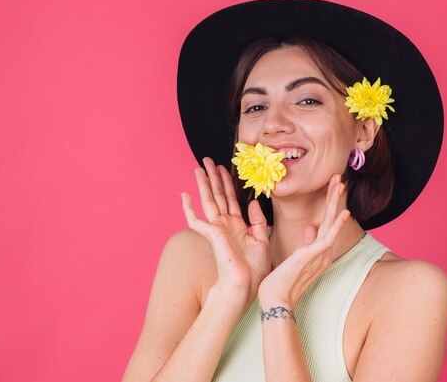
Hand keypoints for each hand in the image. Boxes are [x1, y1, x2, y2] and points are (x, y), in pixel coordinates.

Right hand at [181, 157, 271, 301]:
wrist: (246, 286)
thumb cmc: (255, 270)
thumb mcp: (262, 241)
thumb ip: (257, 220)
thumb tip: (253, 202)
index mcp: (237, 226)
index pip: (231, 199)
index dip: (227, 183)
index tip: (224, 168)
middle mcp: (225, 225)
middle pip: (218, 195)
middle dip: (213, 177)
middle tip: (208, 160)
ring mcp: (216, 229)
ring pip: (208, 200)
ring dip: (203, 183)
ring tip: (199, 167)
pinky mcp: (211, 235)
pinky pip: (195, 219)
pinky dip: (188, 207)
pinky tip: (184, 194)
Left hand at [257, 174, 349, 308]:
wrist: (276, 299)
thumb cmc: (282, 280)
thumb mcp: (295, 256)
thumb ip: (306, 241)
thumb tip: (311, 226)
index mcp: (319, 251)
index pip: (327, 222)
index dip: (331, 203)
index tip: (333, 187)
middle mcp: (323, 252)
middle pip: (332, 218)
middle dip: (335, 197)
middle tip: (339, 177)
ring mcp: (320, 254)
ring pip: (332, 222)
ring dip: (336, 202)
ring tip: (340, 183)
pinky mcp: (313, 256)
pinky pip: (328, 237)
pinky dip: (337, 224)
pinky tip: (343, 212)